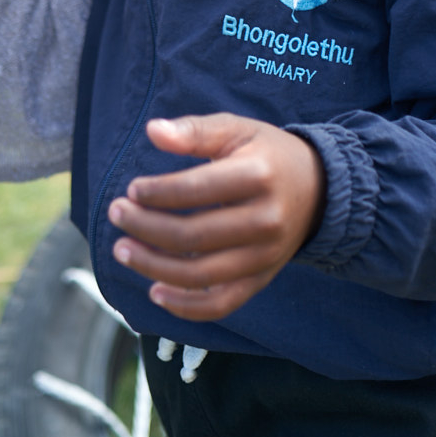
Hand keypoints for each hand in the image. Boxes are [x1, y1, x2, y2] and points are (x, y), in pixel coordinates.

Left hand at [107, 114, 325, 321]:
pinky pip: (221, 303)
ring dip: (154, 267)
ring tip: (123, 250)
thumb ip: (194, 131)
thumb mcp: (237, 130)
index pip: (197, 190)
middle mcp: (265, 220)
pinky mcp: (262, 279)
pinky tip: (155, 292)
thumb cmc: (267, 154)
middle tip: (117, 214)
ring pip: (201, 274)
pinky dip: (186, 307)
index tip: (132, 189)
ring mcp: (265, 256)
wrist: (319, 189)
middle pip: (193, 236)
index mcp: (258, 176)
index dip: (158, 193)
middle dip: (145, 228)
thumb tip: (153, 131)